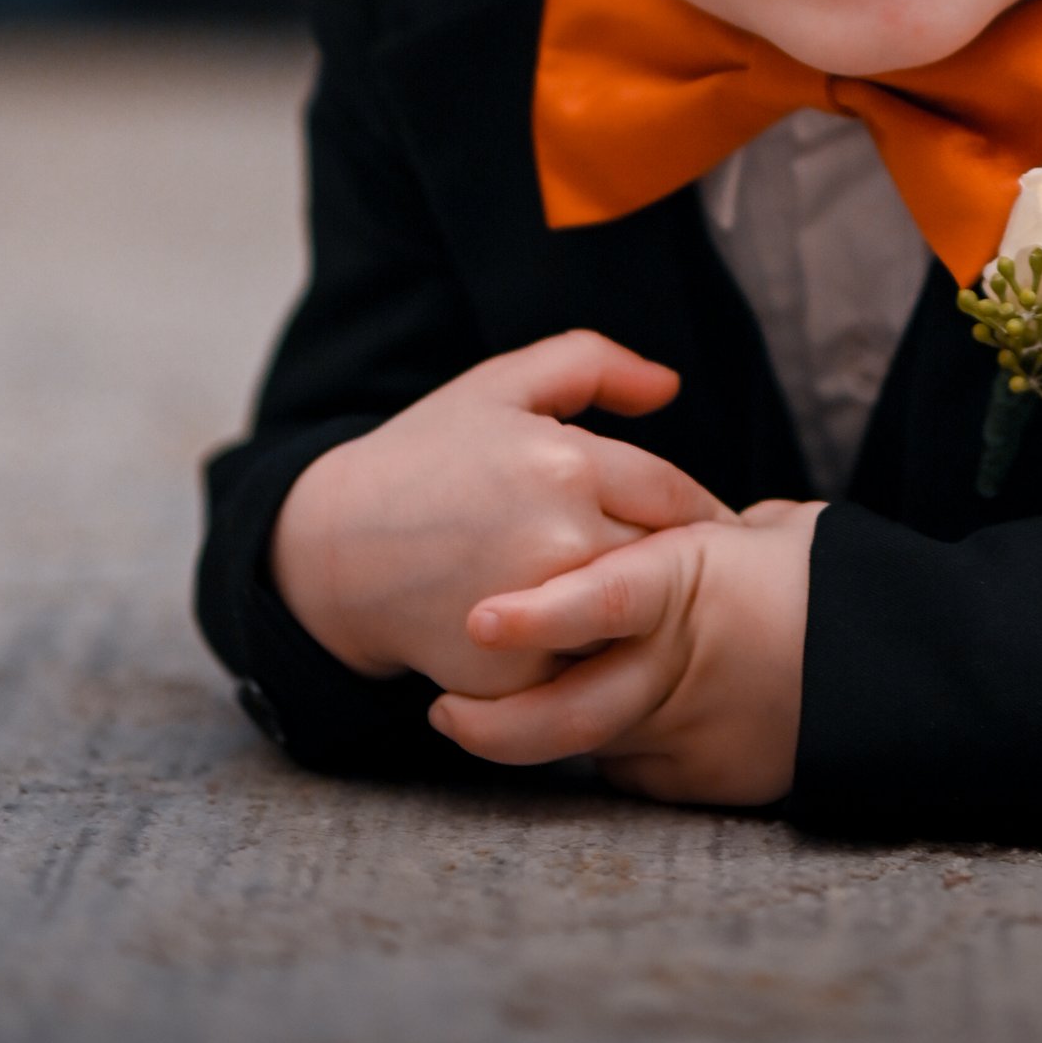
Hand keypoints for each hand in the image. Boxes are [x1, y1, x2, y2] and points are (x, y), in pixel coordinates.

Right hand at [270, 331, 732, 693]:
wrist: (331, 549)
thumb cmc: (424, 457)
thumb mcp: (500, 385)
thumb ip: (592, 364)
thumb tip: (670, 387)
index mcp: (567, 463)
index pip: (678, 496)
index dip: (701, 513)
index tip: (710, 527)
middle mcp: (559, 540)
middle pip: (667, 562)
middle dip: (676, 563)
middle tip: (684, 569)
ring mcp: (535, 614)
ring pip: (632, 622)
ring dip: (642, 614)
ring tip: (641, 605)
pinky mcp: (510, 678)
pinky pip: (582, 673)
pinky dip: (588, 659)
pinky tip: (578, 639)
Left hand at [425, 500, 823, 805]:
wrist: (905, 663)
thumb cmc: (831, 578)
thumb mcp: (766, 531)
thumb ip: (693, 533)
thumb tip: (649, 527)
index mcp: (695, 583)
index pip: (606, 602)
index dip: (537, 614)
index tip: (479, 620)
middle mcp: (686, 667)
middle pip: (569, 714)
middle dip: (493, 723)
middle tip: (445, 712)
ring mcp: (695, 734)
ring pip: (593, 745)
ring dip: (556, 728)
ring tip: (519, 710)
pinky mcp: (711, 782)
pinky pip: (640, 770)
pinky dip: (625, 747)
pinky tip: (632, 723)